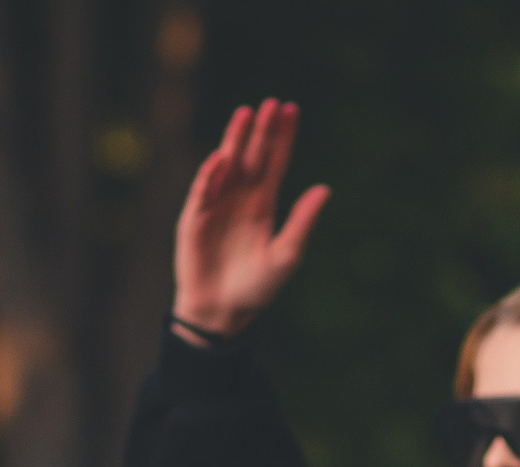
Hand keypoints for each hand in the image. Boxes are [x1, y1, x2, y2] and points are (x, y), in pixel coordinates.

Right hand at [171, 99, 330, 339]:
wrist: (223, 311)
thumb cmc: (257, 288)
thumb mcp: (286, 255)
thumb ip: (303, 222)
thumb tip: (325, 189)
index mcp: (264, 204)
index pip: (275, 161)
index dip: (283, 137)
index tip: (291, 109)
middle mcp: (241, 198)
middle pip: (253, 155)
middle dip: (261, 130)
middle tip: (271, 103)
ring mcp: (216, 204)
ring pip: (227, 164)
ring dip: (235, 139)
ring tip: (245, 113)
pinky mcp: (195, 218)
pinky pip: (203, 191)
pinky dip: (211, 175)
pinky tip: (222, 158)